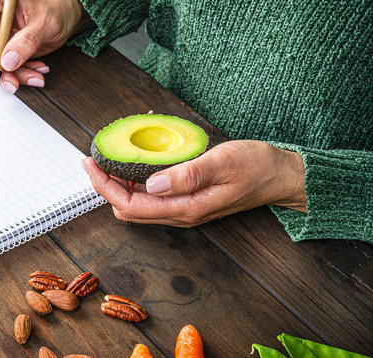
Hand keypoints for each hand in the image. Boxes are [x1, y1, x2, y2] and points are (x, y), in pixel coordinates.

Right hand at [0, 0, 88, 92]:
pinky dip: (18, 74)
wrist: (67, 14)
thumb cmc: (56, 7)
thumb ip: (26, 41)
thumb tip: (7, 61)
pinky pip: (3, 66)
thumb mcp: (45, 23)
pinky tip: (35, 71)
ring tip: (33, 77)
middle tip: (12, 81)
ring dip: (10, 74)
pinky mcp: (3, 47)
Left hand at [82, 140, 307, 226]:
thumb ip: (188, 174)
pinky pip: (150, 198)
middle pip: (127, 208)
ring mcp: (183, 210)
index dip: (105, 187)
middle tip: (93, 159)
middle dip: (105, 186)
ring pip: (137, 205)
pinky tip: (132, 163)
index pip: (131, 205)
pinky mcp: (186, 202)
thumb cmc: (257, 166)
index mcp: (187, 208)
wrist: (282, 176)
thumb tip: (152, 183)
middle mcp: (181, 214)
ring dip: (117, 185)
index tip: (90, 164)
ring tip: (107, 159)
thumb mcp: (223, 162)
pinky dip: (134, 182)